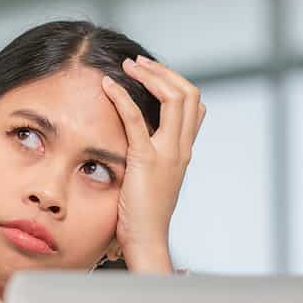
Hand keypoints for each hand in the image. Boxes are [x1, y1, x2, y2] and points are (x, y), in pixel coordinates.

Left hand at [100, 56, 205, 272]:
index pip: (194, 105)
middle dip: (163, 71)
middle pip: (189, 93)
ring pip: (175, 97)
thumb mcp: (152, 181)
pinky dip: (122, 96)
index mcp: (183, 152)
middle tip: (137, 62)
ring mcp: (168, 153)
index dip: (175, 82)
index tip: (149, 73)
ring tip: (128, 65)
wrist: (146, 241)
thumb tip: (135, 146)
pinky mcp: (147, 160)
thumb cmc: (142, 217)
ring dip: (150, 75)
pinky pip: (137, 119)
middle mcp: (181, 148)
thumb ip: (150, 160)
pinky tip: (107, 85)